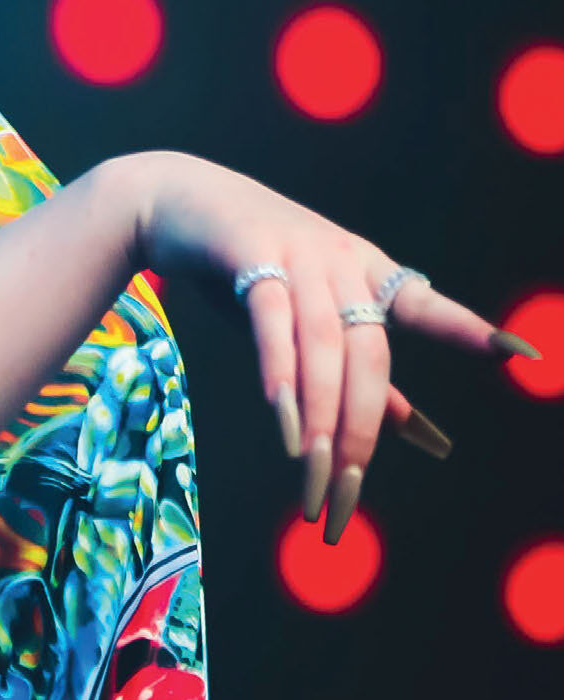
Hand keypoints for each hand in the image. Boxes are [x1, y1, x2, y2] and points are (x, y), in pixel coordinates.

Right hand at [133, 149, 539, 543]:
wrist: (176, 200)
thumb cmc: (249, 267)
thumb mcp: (307, 320)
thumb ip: (360, 377)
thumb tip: (422, 435)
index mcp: (367, 273)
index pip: (426, 308)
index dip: (471, 332)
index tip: (523, 358)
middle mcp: (341, 261)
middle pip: (368, 355)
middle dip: (362, 434)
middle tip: (346, 500)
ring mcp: (296, 254)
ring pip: (323, 348)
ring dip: (321, 421)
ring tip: (315, 482)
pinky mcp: (248, 254)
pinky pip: (272, 324)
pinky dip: (281, 378)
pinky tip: (287, 430)